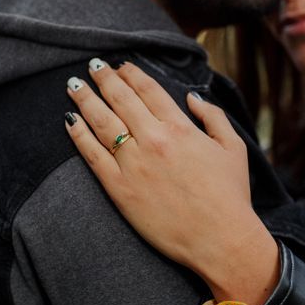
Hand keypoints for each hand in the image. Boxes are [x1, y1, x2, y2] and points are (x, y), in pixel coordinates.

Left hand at [64, 59, 278, 304]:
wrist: (220, 240)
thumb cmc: (230, 195)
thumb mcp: (233, 147)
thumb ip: (213, 117)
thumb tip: (192, 98)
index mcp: (180, 127)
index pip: (148, 90)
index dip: (131, 73)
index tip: (121, 65)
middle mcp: (153, 139)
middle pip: (121, 99)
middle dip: (104, 78)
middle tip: (93, 66)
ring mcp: (134, 164)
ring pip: (102, 121)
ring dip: (85, 99)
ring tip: (73, 84)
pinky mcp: (119, 189)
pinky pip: (92, 156)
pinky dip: (79, 135)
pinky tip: (70, 120)